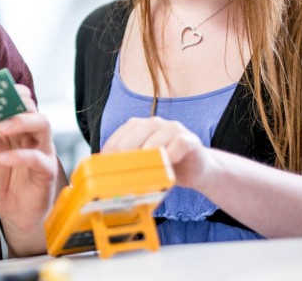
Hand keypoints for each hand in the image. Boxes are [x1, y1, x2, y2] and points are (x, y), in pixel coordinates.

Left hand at [0, 85, 57, 251]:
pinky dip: (19, 156)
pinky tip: (2, 159)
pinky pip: (38, 158)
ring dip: (20, 121)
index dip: (7, 92)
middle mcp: (31, 135)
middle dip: (14, 102)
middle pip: (31, 107)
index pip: (18, 101)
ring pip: (42, 124)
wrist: (9, 212)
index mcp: (16, 127)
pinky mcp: (46, 171)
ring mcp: (42, 150)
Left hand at [101, 116, 215, 188]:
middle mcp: (153, 123)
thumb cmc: (165, 166)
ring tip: (141, 174)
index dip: (109, 157)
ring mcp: (172, 128)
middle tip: (121, 176)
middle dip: (124, 158)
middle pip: (132, 137)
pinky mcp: (189, 139)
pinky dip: (170, 156)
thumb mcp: (143, 164)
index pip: (117, 139)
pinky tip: (166, 167)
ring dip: (146, 159)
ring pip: (153, 140)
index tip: (105, 174)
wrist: (196, 169)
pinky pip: (177, 144)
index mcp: (137, 126)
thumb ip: (127, 164)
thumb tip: (104, 177)